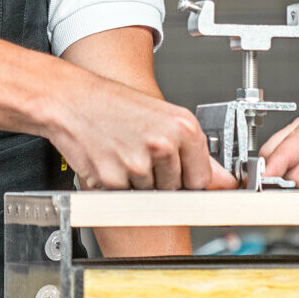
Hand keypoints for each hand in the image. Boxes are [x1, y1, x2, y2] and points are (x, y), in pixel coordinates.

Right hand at [47, 85, 231, 189]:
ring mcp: (138, 164)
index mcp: (183, 127)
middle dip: (160, 179)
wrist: (71, 100)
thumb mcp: (163, 118)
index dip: (187, 178)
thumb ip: (196, 153)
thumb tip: (227, 181)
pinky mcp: (113, 179)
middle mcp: (163, 144)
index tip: (177, 174)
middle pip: (175, 189)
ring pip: (149, 195)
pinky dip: (116, 185)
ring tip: (124, 152)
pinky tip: (110, 160)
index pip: (201, 179)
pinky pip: (124, 196)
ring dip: (137, 183)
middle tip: (141, 153)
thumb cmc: (114, 105)